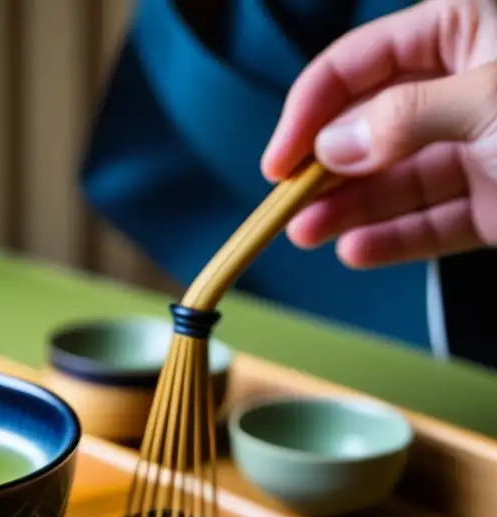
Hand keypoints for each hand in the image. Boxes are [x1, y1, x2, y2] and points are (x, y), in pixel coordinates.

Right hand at [261, 0, 496, 267]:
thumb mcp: (486, 100)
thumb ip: (400, 119)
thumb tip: (332, 146)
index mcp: (464, 30)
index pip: (358, 62)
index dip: (308, 112)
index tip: (277, 163)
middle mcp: (464, 87)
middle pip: (369, 127)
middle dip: (324, 169)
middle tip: (285, 203)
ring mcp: (480, 149)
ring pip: (395, 180)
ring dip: (346, 210)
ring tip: (304, 233)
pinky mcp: (494, 203)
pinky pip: (432, 222)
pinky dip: (393, 239)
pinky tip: (355, 250)